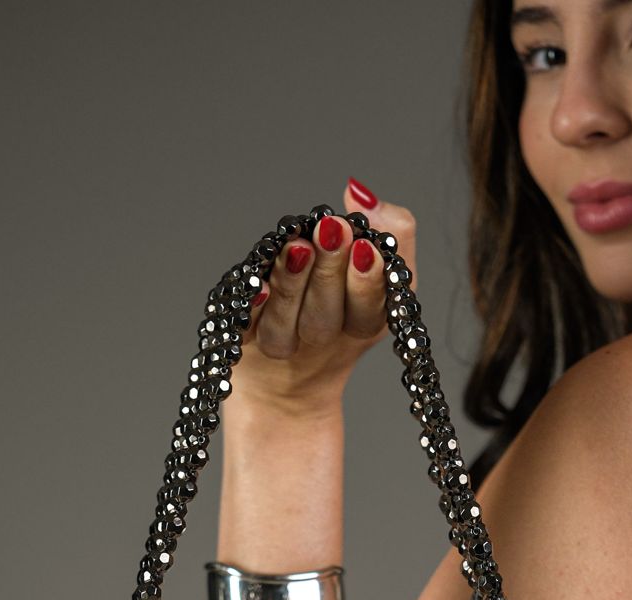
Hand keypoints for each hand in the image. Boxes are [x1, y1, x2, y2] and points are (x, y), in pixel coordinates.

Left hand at [227, 181, 417, 418]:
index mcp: (360, 328)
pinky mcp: (243, 343)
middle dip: (328, 273)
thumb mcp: (377, 266)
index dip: (367, 284)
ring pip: (286, 326)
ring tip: (298, 247)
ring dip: (292, 285)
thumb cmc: (339, 300)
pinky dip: (252, 309)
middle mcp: (319, 343)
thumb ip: (387, 232)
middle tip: (332, 230)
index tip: (366, 249)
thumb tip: (359, 192)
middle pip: (324, 319)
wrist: (282, 375)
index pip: (369, 314)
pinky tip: (256, 284)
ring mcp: (281, 347)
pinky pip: (246, 329)